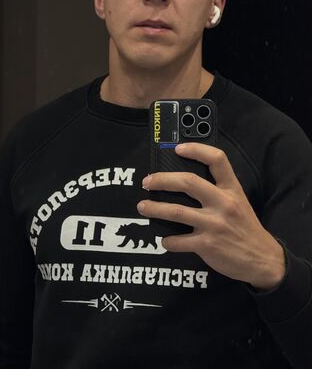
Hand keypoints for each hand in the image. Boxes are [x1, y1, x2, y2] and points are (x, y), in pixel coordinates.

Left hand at [137, 143, 284, 290]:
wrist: (263, 259)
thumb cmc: (245, 227)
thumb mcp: (238, 201)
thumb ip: (217, 190)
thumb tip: (184, 181)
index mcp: (231, 189)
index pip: (216, 159)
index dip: (196, 149)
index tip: (177, 148)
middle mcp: (223, 203)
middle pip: (188, 182)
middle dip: (162, 180)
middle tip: (147, 182)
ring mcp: (215, 224)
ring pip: (177, 211)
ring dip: (155, 208)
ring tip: (143, 206)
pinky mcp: (208, 244)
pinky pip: (179, 241)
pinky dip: (168, 241)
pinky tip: (164, 239)